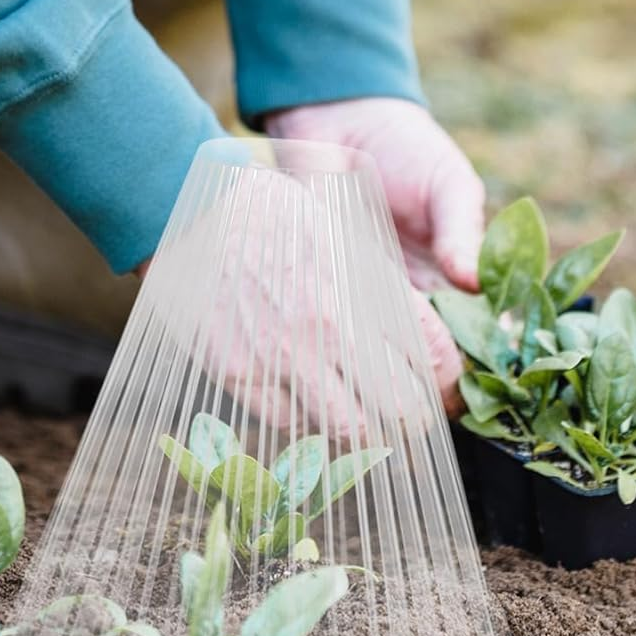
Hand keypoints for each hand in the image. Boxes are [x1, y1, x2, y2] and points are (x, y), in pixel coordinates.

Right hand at [141, 162, 445, 437]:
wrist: (188, 207)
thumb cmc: (269, 214)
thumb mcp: (339, 234)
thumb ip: (379, 288)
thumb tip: (418, 337)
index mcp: (364, 286)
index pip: (433, 355)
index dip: (447, 383)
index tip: (444, 391)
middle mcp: (330, 327)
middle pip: (402, 408)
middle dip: (413, 419)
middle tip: (410, 420)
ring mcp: (283, 355)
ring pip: (348, 429)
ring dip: (360, 429)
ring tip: (359, 419)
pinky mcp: (239, 373)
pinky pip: (288, 422)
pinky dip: (301, 416)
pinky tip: (299, 397)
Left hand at [263, 98, 485, 409]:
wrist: (339, 115)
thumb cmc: (406, 146)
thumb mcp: (447, 183)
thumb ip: (461, 229)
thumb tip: (475, 280)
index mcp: (451, 276)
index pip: (471, 333)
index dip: (472, 364)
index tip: (468, 388)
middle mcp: (412, 294)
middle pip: (428, 356)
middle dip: (427, 386)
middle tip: (421, 407)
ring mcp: (367, 293)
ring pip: (380, 352)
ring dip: (380, 376)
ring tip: (381, 400)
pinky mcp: (327, 284)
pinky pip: (336, 325)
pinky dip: (337, 345)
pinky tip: (334, 361)